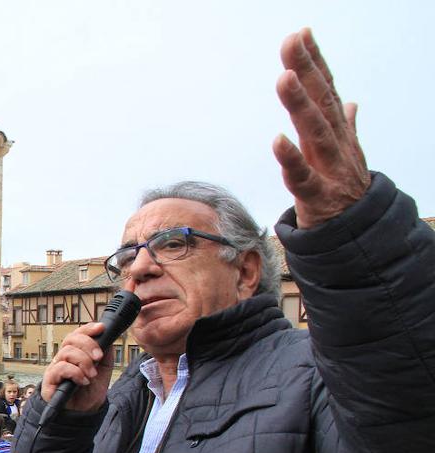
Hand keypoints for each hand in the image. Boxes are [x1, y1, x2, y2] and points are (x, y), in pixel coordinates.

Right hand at [40, 321, 113, 413]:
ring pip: (66, 352)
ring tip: (92, 374)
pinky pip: (61, 368)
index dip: (88, 328)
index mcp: (75, 353)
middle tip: (98, 357)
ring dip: (83, 362)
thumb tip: (108, 338)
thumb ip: (106, 354)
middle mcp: (63, 357)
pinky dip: (76, 372)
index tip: (101, 328)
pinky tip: (83, 381)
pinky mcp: (50, 380)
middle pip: (70, 339)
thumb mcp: (104, 370)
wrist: (85, 411)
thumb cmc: (90, 390)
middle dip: (88, 345)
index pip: (77, 334)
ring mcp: (55, 368)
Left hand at [273, 29, 369, 228]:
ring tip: (284, 77)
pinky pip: (302, 177)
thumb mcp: (345, 154)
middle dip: (306, 71)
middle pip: (320, 103)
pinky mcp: (317, 197)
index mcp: (335, 133)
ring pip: (314, 132)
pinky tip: (277, 140)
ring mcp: (328, 170)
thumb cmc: (344, 190)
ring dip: (299, 104)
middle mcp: (334, 146)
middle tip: (292, 41)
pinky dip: (290, 159)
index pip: (325, 91)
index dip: (314, 63)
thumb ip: (344, 126)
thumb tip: (348, 103)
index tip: (301, 34)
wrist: (358, 235)